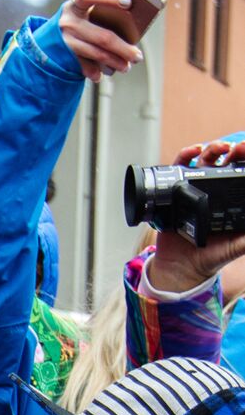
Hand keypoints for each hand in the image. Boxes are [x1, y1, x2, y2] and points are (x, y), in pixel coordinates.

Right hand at [59, 0, 144, 81]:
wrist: (42, 42)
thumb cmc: (72, 23)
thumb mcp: (81, 10)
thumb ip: (100, 8)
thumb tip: (132, 13)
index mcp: (75, 5)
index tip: (128, 3)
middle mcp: (68, 23)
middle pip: (103, 36)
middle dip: (123, 48)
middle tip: (136, 56)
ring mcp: (65, 41)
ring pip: (97, 53)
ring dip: (115, 62)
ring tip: (126, 66)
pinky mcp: (63, 57)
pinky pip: (84, 66)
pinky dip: (95, 72)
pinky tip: (102, 74)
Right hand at [145, 139, 244, 291]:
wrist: (181, 267)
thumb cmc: (213, 256)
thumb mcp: (238, 245)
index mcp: (232, 200)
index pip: (242, 173)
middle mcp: (215, 192)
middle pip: (226, 162)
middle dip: (233, 151)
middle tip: (236, 149)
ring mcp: (195, 191)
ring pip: (205, 162)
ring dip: (212, 149)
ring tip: (218, 148)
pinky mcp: (175, 194)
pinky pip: (179, 171)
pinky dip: (185, 157)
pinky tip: (193, 152)